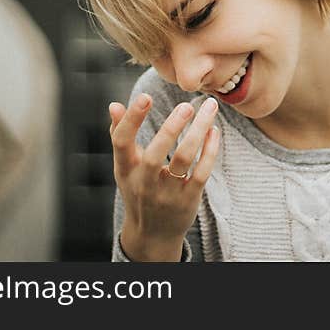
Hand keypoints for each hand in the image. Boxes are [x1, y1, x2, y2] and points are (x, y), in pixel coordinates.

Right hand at [108, 94, 219, 260]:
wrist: (153, 233)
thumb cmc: (138, 189)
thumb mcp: (125, 166)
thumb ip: (120, 134)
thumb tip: (114, 105)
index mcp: (125, 169)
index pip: (122, 142)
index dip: (131, 120)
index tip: (145, 96)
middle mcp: (143, 182)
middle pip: (156, 153)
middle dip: (171, 127)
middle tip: (187, 105)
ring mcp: (167, 192)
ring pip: (184, 158)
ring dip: (198, 130)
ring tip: (209, 107)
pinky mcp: (188, 199)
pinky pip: (201, 171)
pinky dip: (210, 150)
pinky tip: (214, 131)